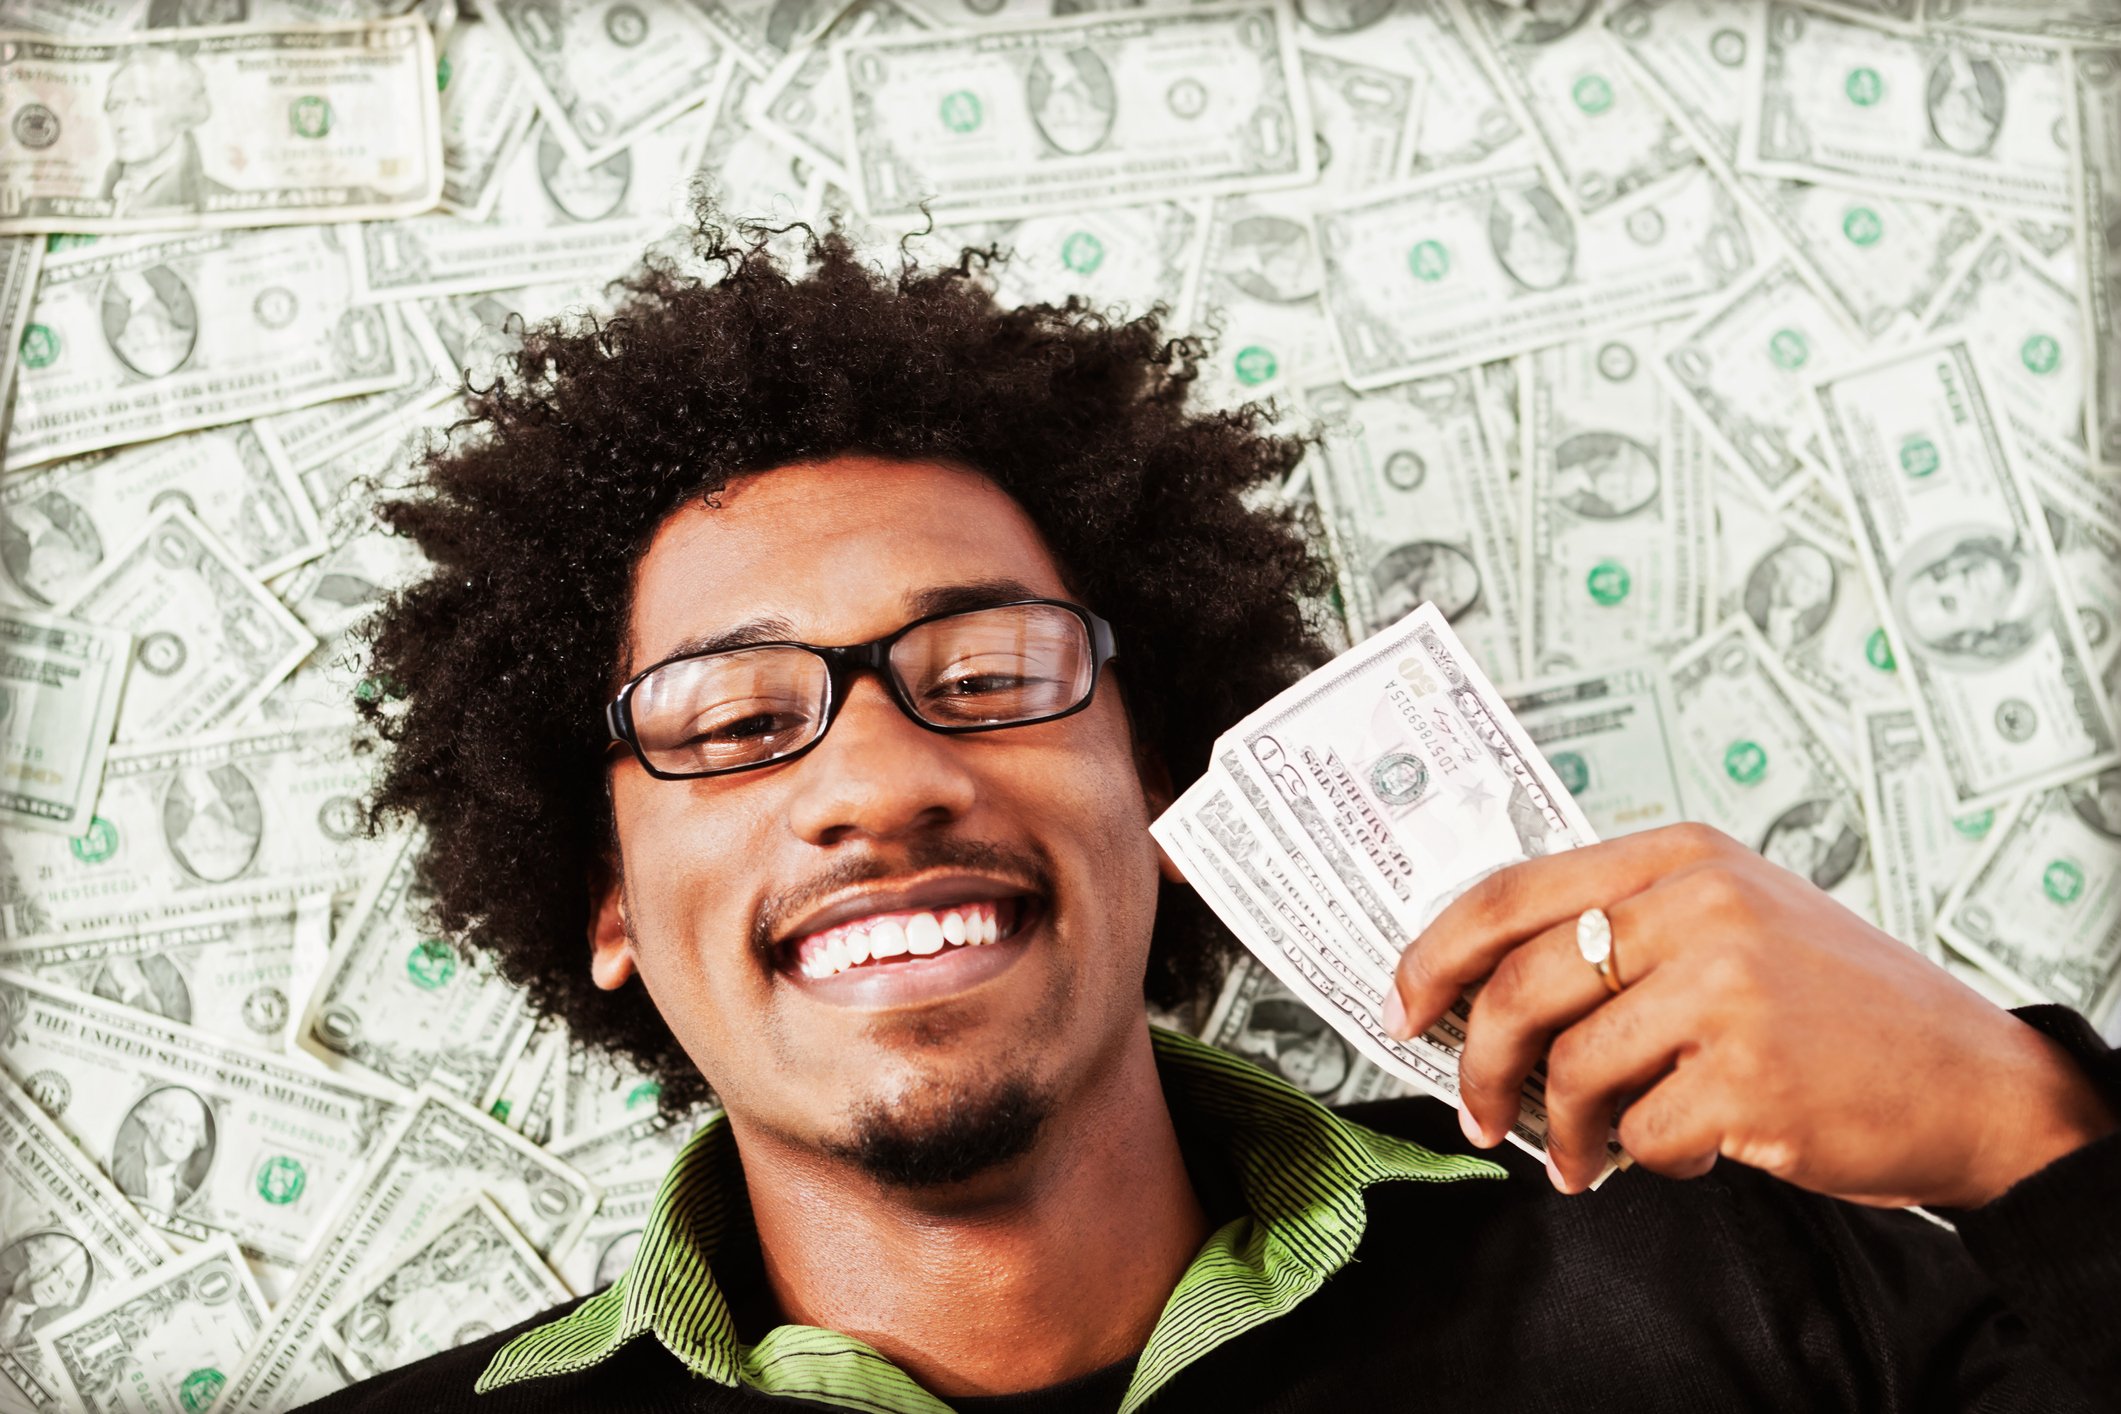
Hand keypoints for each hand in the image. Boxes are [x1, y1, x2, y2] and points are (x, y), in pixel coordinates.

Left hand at [1381, 824, 2116, 1206]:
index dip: (1432, 953)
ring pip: (1571, 1066)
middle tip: (1475, 1110)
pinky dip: (1645, 1158)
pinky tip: (1680, 1152)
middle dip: (1476, 1062)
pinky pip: (1641, 1133)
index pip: (1507, 891)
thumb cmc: (1838, 1008)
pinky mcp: (1749, 1074)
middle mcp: (1699, 906)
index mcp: (1680, 856)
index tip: (1402, 1005)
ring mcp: (1727, 987)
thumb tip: (1482, 988)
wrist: (1974, 1078)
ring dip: (1564, 1131)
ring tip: (1585, 1156)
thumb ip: (1620, 933)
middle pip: (1517, 982)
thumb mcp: (1734, 923)